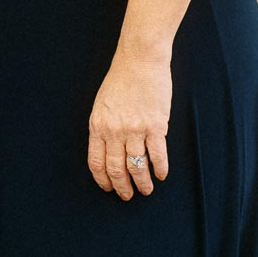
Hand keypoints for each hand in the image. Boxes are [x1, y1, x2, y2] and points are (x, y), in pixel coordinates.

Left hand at [87, 54, 170, 199]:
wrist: (140, 60)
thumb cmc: (120, 80)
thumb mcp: (102, 104)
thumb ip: (104, 128)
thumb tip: (108, 152)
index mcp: (98, 125)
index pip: (96, 162)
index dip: (103, 179)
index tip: (109, 188)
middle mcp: (114, 130)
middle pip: (116, 169)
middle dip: (122, 187)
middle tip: (128, 196)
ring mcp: (135, 129)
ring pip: (137, 166)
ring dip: (143, 183)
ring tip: (147, 190)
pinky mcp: (155, 125)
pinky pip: (157, 155)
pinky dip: (160, 169)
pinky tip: (161, 175)